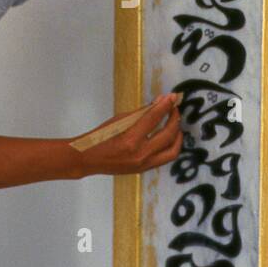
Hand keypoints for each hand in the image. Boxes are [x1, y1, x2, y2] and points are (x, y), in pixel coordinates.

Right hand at [66, 94, 182, 178]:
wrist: (89, 159)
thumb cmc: (101, 136)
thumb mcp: (119, 120)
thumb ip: (142, 112)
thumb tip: (160, 102)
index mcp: (131, 139)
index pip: (154, 118)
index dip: (165, 105)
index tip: (172, 97)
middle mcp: (140, 154)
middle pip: (168, 134)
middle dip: (175, 119)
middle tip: (174, 108)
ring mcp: (144, 164)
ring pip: (172, 151)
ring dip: (178, 136)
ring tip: (176, 125)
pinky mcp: (144, 169)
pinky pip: (164, 158)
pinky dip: (170, 146)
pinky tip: (169, 137)